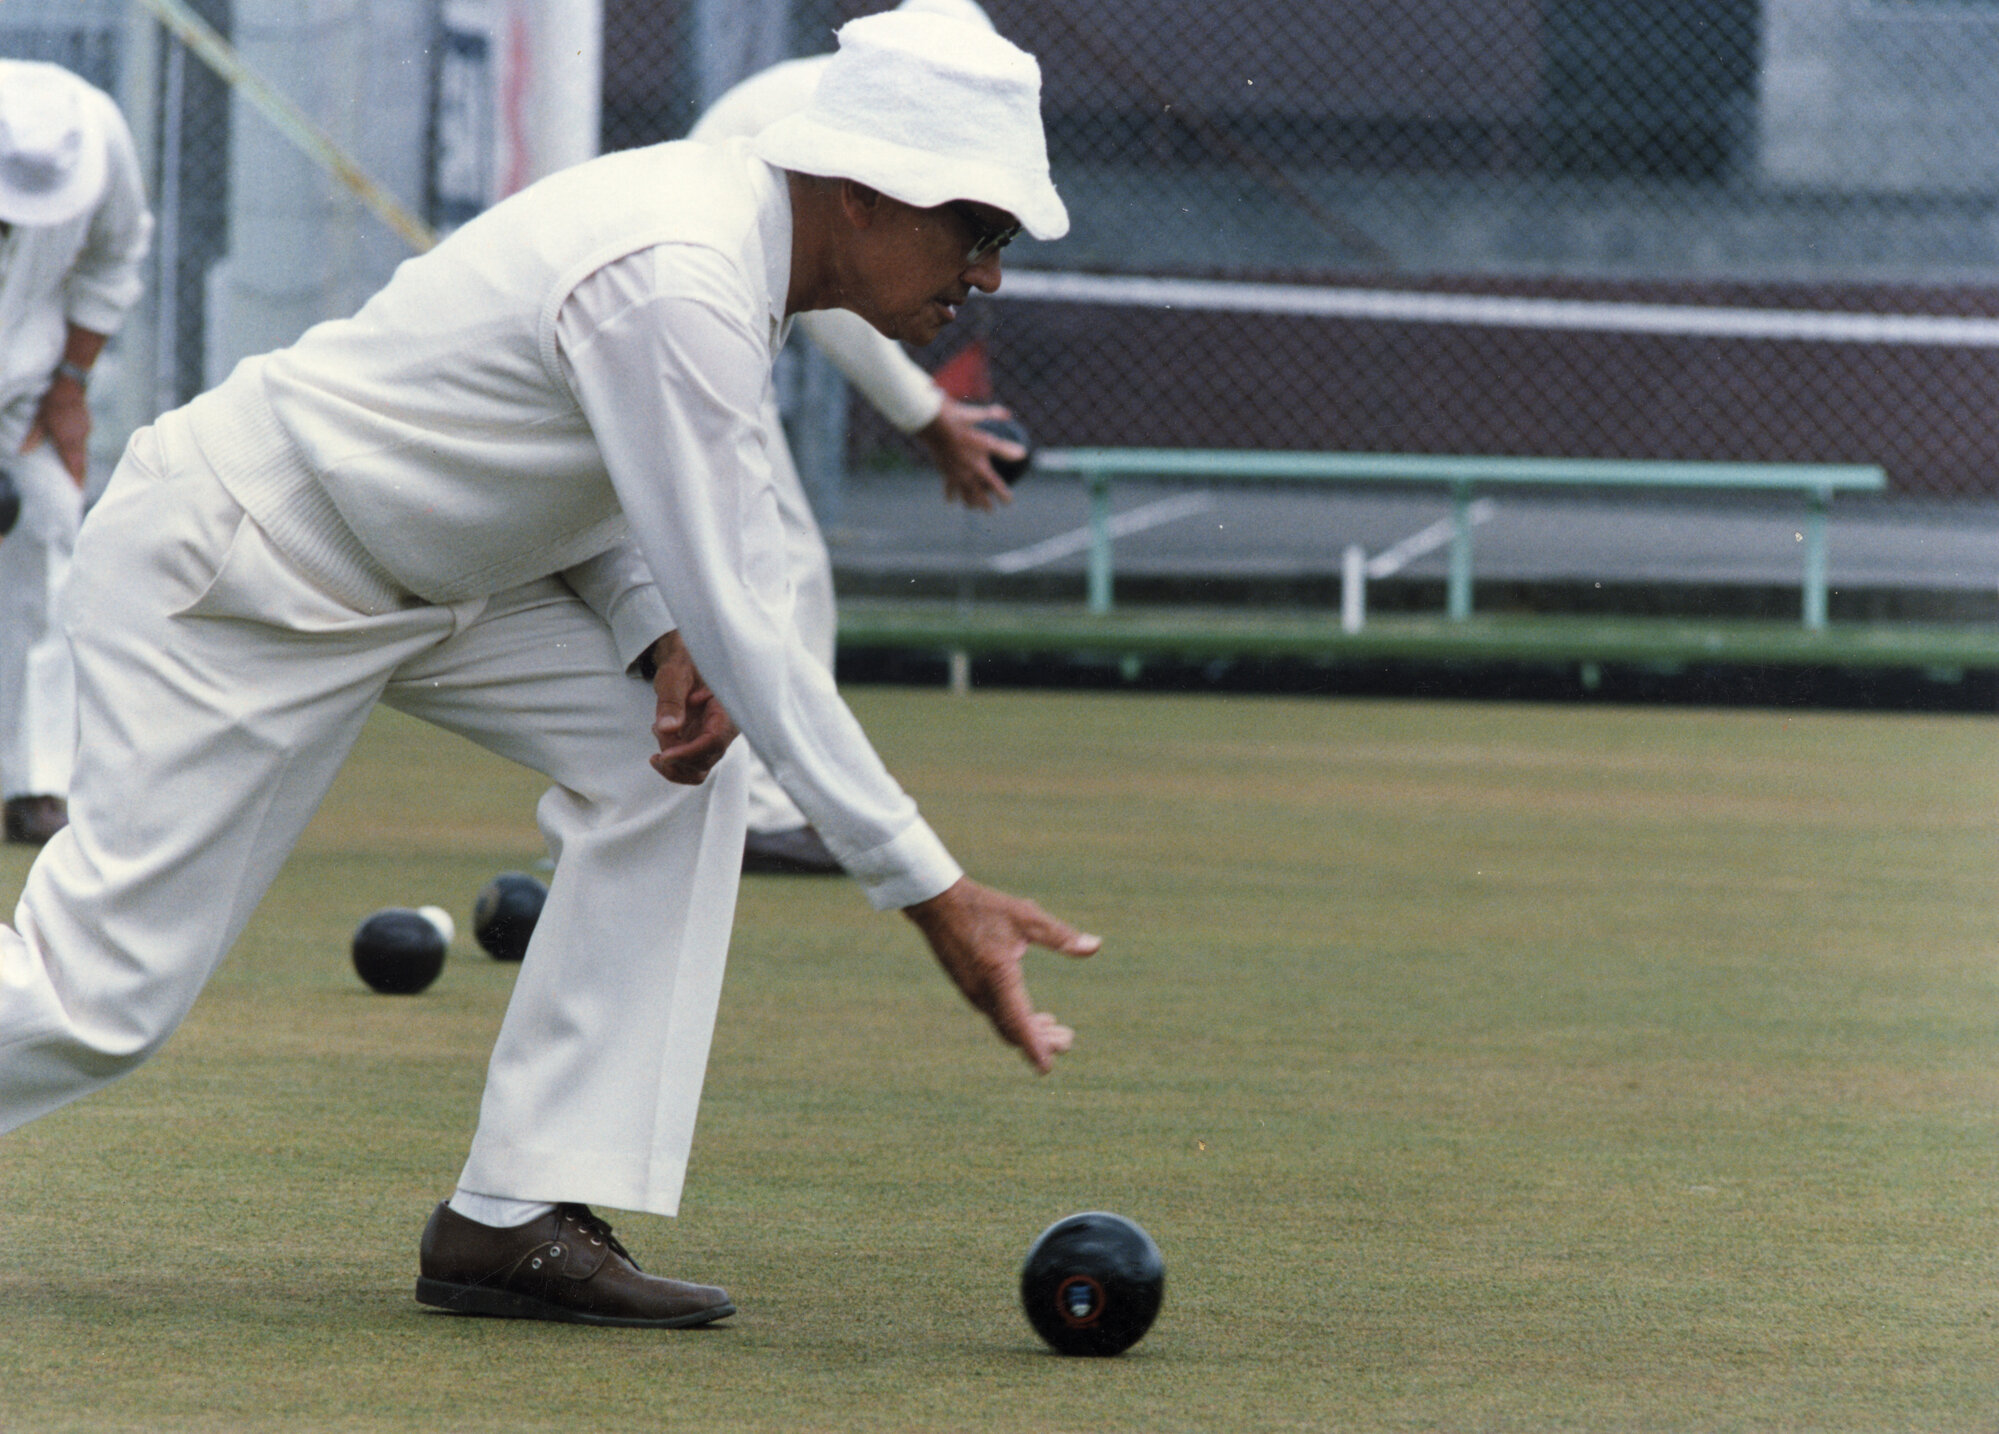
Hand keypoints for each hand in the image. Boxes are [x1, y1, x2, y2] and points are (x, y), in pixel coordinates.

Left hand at [22, 375, 89, 487]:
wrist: (70, 380)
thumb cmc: (52, 398)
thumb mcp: (38, 418)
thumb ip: (33, 436)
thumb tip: (22, 453)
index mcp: (69, 440)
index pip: (76, 466)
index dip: (77, 481)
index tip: (77, 494)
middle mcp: (80, 437)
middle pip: (82, 462)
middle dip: (79, 476)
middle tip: (77, 491)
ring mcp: (85, 430)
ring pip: (82, 452)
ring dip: (79, 464)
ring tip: (75, 475)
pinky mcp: (85, 423)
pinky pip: (82, 443)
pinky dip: (78, 452)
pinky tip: (73, 454)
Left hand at [645, 631, 738, 783]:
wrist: (686, 664)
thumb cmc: (684, 664)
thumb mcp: (674, 676)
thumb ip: (672, 701)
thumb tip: (668, 729)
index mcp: (726, 709)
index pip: (715, 741)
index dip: (690, 752)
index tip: (665, 754)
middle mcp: (724, 729)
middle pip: (706, 760)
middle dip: (676, 756)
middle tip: (657, 734)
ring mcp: (712, 739)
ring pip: (698, 770)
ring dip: (673, 765)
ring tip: (658, 738)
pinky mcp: (700, 745)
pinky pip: (690, 767)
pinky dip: (672, 765)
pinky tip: (659, 748)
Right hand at [903, 876, 1100, 1072]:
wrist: (936, 902)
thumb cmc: (984, 906)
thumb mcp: (1027, 916)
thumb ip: (1061, 936)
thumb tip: (1095, 946)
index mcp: (998, 976)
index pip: (1019, 1022)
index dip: (1034, 1047)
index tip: (1047, 1068)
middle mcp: (982, 991)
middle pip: (1013, 1031)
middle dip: (1040, 1042)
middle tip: (1069, 1040)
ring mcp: (972, 991)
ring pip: (1003, 1024)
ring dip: (1029, 1031)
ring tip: (1056, 1028)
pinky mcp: (967, 987)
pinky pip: (994, 1014)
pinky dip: (1015, 1019)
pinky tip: (1031, 1013)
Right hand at [914, 396, 1024, 511]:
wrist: (932, 423)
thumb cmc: (959, 421)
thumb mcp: (982, 422)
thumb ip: (1000, 426)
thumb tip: (1012, 427)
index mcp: (980, 464)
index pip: (995, 485)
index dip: (1003, 495)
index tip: (1008, 502)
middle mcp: (967, 473)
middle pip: (978, 495)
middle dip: (984, 504)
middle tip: (989, 510)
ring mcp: (954, 473)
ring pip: (962, 493)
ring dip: (968, 502)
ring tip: (971, 507)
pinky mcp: (943, 470)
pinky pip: (948, 487)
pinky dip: (950, 494)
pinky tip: (950, 500)